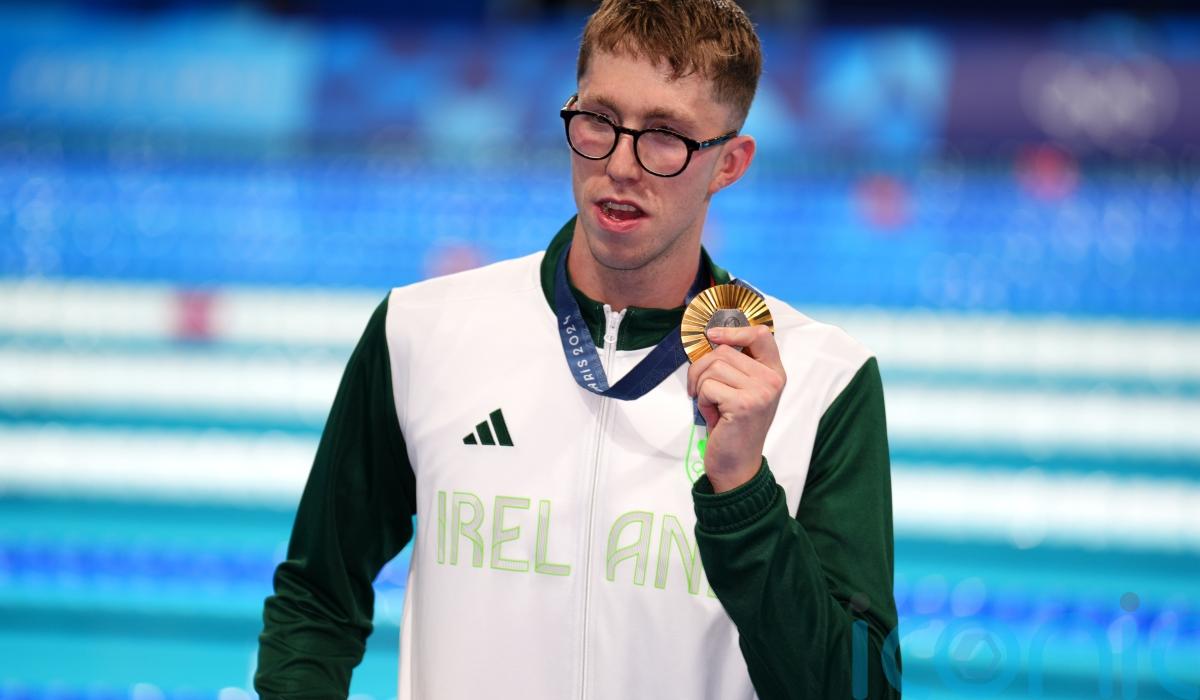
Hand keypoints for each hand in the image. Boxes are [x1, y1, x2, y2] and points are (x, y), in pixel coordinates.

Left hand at [686, 324, 785, 492]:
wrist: (737, 465)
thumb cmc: (735, 427)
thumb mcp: (743, 391)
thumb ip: (737, 366)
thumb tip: (712, 339)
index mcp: (774, 372)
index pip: (760, 334)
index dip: (733, 331)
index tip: (712, 336)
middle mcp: (772, 379)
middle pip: (724, 350)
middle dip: (702, 368)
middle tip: (702, 390)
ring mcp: (761, 391)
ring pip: (713, 366)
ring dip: (701, 386)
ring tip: (712, 405)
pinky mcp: (744, 403)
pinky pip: (708, 386)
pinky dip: (702, 401)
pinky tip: (714, 415)